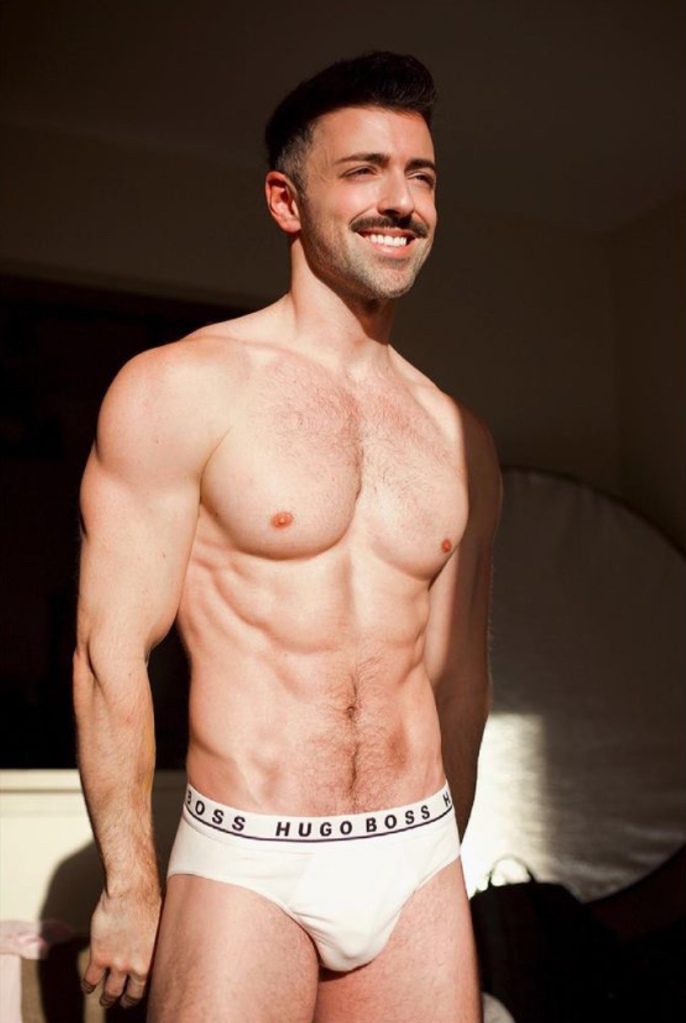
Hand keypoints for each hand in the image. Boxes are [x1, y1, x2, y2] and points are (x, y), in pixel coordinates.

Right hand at [82, 884, 161, 1008]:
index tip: (141, 991)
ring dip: (107, 999)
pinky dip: (88, 986)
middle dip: (127, 1000)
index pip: (151, 984)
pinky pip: (90, 980)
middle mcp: (138, 966)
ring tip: (105, 1001)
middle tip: (125, 1003)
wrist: (131, 891)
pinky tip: (87, 987)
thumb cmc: (149, 899)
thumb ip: (158, 939)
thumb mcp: (161, 924)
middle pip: (132, 994)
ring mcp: (117, 963)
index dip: (145, 989)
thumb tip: (163, 941)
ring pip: (110, 992)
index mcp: (155, 957)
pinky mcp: (100, 956)